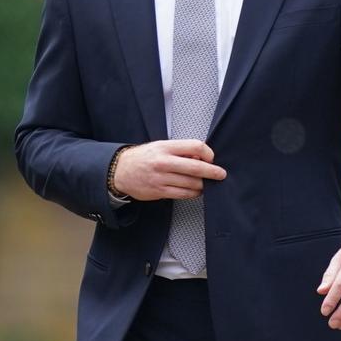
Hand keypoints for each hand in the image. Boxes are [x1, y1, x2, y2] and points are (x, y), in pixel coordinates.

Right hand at [110, 140, 226, 200]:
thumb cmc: (142, 158)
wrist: (120, 171)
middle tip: (220, 174)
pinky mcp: (160, 192)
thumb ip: (180, 151)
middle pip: (196, 167)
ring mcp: (161, 178)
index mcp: (165, 147)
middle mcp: (163, 162)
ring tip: (204, 183)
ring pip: (192, 183)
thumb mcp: (160, 147)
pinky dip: (194, 193)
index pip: (195, 146)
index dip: (207, 153)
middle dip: (213, 172)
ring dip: (203, 184)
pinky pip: (184, 194)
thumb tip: (201, 157)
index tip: (211, 158)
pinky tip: (195, 190)